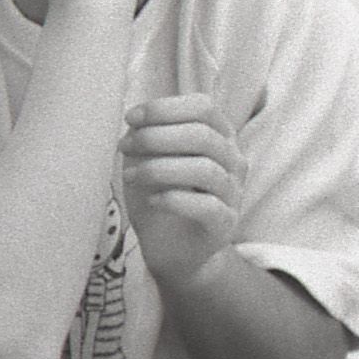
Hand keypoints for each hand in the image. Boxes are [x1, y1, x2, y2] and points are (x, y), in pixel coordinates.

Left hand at [119, 93, 246, 290]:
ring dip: (159, 168)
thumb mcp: (150, 161)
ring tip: (129, 176)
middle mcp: (233, 161)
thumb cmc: (162, 198)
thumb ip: (148, 138)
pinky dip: (174, 199)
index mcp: (220, 137)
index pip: (204, 108)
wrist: (173, 250)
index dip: (165, 108)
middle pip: (203, 135)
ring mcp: (234, 193)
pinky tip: (151, 201)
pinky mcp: (225, 223)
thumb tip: (136, 124)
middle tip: (124, 146)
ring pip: (205, 169)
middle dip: (156, 137)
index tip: (131, 118)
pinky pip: (207, 206)